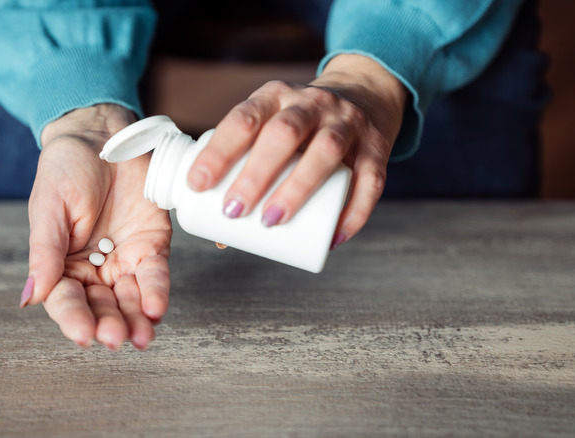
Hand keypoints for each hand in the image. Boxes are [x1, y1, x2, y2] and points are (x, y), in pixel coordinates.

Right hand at [21, 104, 172, 350]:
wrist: (101, 136)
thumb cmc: (65, 169)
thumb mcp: (48, 209)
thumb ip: (44, 254)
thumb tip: (29, 300)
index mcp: (61, 265)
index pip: (66, 300)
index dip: (74, 319)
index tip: (83, 335)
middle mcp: (93, 269)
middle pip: (100, 306)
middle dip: (109, 324)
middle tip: (115, 338)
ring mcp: (124, 259)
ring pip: (130, 299)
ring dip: (135, 319)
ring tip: (140, 336)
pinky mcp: (152, 246)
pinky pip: (155, 275)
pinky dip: (156, 292)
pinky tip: (155, 308)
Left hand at [186, 54, 406, 248]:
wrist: (365, 93)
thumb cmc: (302, 127)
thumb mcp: (271, 127)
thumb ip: (248, 171)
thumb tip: (222, 236)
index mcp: (276, 96)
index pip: (244, 118)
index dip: (218, 151)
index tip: (197, 184)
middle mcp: (312, 103)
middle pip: (284, 133)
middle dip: (256, 173)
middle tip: (233, 211)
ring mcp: (348, 122)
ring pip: (326, 150)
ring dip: (298, 187)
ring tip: (273, 220)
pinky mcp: (377, 146)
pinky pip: (370, 179)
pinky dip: (353, 211)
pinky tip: (334, 237)